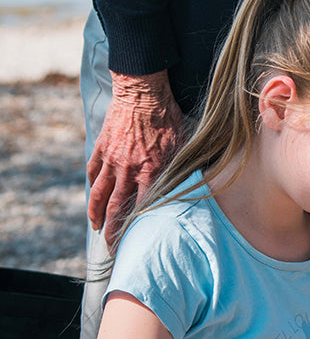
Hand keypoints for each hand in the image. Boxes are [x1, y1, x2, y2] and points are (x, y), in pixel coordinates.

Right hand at [87, 71, 185, 246]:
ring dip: (97, 213)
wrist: (142, 91)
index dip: (137, 229)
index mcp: (151, 171)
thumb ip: (181, 168)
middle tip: (111, 247)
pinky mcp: (101, 148)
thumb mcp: (182, 144)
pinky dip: (92, 186)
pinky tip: (94, 195)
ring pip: (99, 193)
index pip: (142, 209)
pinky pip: (93, 172)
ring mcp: (111, 159)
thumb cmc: (167, 116)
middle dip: (113, 230)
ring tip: (96, 226)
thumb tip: (188, 186)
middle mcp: (128, 170)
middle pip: (117, 207)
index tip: (135, 243)